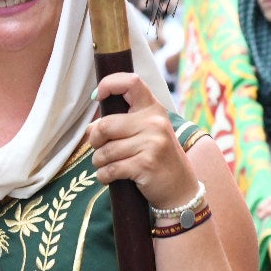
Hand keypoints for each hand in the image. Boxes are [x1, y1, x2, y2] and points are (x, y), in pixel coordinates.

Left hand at [85, 73, 199, 209]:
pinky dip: (104, 176)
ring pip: (105, 151)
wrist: (180, 189)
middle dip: (95, 141)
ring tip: (108, 165)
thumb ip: (120, 124)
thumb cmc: (157, 158)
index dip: (108, 84)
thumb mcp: (145, 133)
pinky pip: (110, 169)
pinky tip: (110, 177)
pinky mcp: (146, 164)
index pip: (131, 82)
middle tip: (100, 149)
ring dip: (99, 162)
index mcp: (153, 109)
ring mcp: (152, 143)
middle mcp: (154, 122)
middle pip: (105, 125)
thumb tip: (90, 128)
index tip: (97, 96)